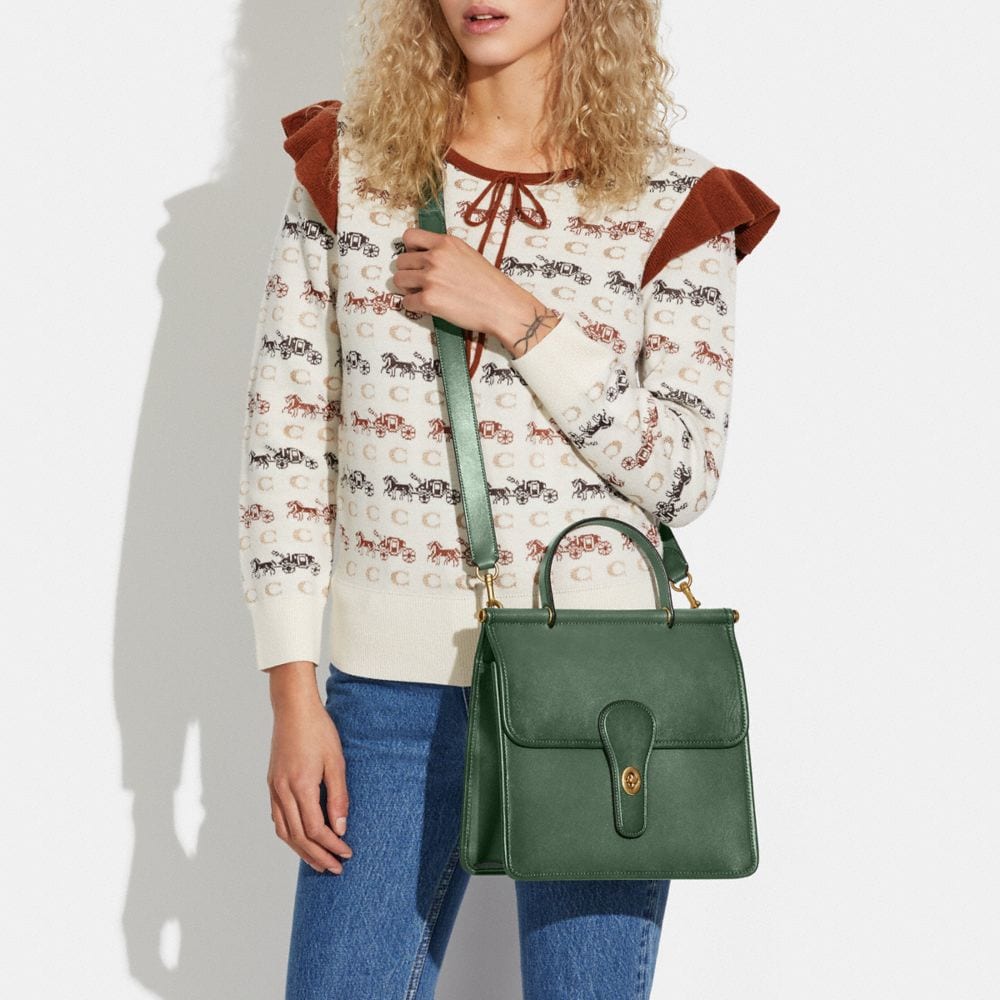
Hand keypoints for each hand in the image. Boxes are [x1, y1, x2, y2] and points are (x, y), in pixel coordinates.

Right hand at [267, 696, 351, 873]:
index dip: (331, 845)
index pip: (316, 829)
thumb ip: (339, 797)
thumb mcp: (336, 761)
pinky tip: (301, 839)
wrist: (293, 709)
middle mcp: (282, 791)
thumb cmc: (318, 730)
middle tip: (335, 868)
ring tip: (319, 861)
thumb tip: (340, 829)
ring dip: (302, 850)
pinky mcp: (272, 783)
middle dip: (317, 855)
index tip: (347, 853)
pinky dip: (289, 834)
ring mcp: (274, 788)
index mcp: (300, 786)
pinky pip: (277, 818)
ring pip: (284, 831)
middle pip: (298, 836)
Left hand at [394, 228, 560, 354]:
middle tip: (420, 282)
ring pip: (399, 280)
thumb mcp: (467, 254)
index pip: (408, 236)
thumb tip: (424, 257)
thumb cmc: (489, 284)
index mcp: (445, 243)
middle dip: (408, 272)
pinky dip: (413, 305)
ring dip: (407, 289)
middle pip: (400, 261)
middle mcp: (435, 257)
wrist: (502, 306)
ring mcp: (430, 279)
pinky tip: (426, 307)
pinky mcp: (429, 300)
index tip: (416, 260)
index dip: (409, 249)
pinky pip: (406, 302)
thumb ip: (445, 252)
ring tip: (421, 294)